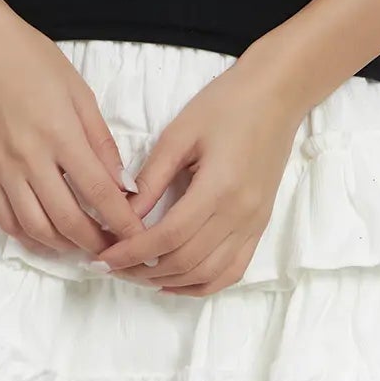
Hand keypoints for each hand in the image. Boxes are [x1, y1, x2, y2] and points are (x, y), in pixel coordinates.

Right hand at [0, 0, 144, 258]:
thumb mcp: (78, 90)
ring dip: (65, 247)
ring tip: (85, 246)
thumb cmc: (30, 58)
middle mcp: (29, 158)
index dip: (123, 221)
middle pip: (68, 221)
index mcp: (60, 133)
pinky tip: (49, 238)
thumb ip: (100, 139)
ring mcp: (2, 169)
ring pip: (36, 229)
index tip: (140, 236)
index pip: (99, 192)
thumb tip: (122, 182)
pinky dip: (30, 238)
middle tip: (115, 249)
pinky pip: (7, 220)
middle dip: (96, 244)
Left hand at [91, 53, 303, 293]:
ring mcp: (253, 224)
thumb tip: (123, 213)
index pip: (168, 237)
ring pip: (208, 274)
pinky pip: (232, 271)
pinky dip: (201, 284)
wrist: (276, 96)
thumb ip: (152, 177)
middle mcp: (240, 215)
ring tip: (136, 273)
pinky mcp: (259, 226)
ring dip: (169, 281)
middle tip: (111, 266)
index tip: (103, 258)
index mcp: (218, 188)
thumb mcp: (180, 134)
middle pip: (186, 262)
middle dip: (143, 271)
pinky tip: (174, 280)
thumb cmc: (226, 105)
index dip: (132, 253)